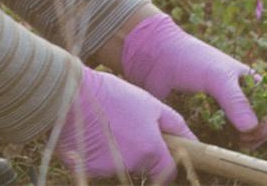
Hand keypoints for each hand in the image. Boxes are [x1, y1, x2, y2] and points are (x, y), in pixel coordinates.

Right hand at [56, 67, 194, 183]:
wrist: (71, 94)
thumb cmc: (112, 94)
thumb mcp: (149, 103)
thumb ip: (174, 124)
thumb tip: (195, 141)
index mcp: (150, 149)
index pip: (167, 171)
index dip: (164, 164)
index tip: (159, 156)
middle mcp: (132, 164)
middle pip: (142, 167)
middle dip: (137, 154)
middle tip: (124, 129)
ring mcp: (109, 169)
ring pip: (118, 166)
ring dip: (115, 153)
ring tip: (104, 126)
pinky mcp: (88, 170)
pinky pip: (97, 166)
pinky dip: (95, 155)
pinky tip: (89, 134)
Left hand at [120, 12, 266, 143]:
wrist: (157, 56)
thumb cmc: (191, 59)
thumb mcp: (217, 77)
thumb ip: (235, 100)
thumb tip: (252, 128)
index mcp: (249, 81)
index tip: (251, 133)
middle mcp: (240, 94)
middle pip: (259, 123)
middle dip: (255, 136)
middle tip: (241, 141)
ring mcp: (223, 106)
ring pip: (241, 130)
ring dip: (241, 140)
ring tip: (233, 143)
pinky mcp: (206, 115)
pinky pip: (221, 132)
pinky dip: (223, 139)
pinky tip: (217, 140)